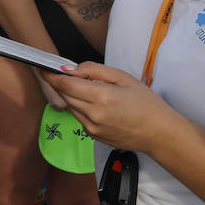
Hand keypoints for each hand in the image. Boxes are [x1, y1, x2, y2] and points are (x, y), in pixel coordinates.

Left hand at [40, 63, 179, 154]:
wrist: (161, 134)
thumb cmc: (147, 104)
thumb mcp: (124, 78)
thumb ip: (94, 70)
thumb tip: (70, 69)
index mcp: (102, 97)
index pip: (66, 84)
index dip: (52, 75)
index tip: (44, 68)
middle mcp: (94, 114)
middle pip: (64, 95)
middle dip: (60, 83)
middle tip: (62, 74)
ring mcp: (92, 128)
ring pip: (70, 106)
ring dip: (71, 95)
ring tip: (86, 89)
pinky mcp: (93, 136)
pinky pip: (78, 117)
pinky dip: (80, 107)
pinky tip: (94, 104)